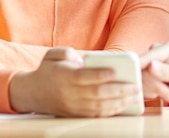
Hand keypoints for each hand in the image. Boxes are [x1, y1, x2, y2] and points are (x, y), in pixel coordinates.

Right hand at [10, 48, 140, 116]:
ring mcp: (74, 106)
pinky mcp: (77, 115)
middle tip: (136, 86)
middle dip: (120, 90)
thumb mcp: (53, 54)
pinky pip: (97, 115)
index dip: (100, 75)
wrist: (32, 93)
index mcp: (65, 77)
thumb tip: (82, 59)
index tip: (115, 71)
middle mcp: (70, 94)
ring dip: (120, 103)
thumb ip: (66, 52)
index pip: (84, 77)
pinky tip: (124, 105)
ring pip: (100, 107)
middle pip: (97, 93)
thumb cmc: (48, 70)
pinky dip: (112, 111)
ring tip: (135, 97)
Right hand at [140, 41, 168, 105]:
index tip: (134, 77)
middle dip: (154, 85)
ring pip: (140, 79)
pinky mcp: (147, 76)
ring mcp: (150, 66)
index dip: (139, 65)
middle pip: (142, 70)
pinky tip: (161, 92)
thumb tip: (151, 66)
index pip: (148, 56)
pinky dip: (150, 93)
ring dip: (153, 91)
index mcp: (167, 49)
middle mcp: (156, 55)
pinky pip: (140, 86)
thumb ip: (168, 71)